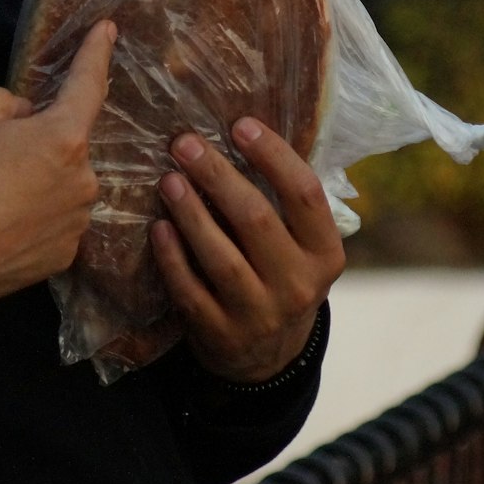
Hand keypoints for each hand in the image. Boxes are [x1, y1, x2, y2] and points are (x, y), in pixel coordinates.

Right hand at [0, 20, 114, 310]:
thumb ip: (6, 102)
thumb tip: (27, 117)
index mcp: (63, 137)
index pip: (89, 84)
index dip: (98, 53)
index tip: (109, 29)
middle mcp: (83, 180)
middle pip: (69, 144)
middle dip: (43, 140)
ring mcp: (76, 223)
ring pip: (65, 185)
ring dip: (42, 181)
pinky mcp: (64, 258)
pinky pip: (57, 222)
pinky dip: (37, 217)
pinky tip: (3, 225)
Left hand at [150, 118, 345, 382]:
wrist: (268, 358)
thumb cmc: (280, 275)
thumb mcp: (301, 246)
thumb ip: (283, 200)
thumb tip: (242, 129)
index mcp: (325, 254)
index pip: (306, 194)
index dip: (274, 156)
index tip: (240, 124)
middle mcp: (299, 286)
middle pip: (256, 219)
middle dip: (217, 176)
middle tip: (184, 143)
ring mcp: (260, 315)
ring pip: (221, 258)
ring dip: (191, 214)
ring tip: (167, 179)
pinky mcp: (221, 334)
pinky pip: (191, 291)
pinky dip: (173, 259)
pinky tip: (158, 227)